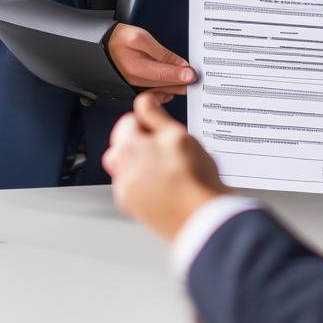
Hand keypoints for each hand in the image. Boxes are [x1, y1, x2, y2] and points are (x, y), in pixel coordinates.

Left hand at [103, 93, 228, 241]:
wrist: (201, 219)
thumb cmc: (194, 180)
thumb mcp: (179, 136)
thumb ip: (156, 117)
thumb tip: (145, 103)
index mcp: (129, 147)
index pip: (129, 118)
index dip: (148, 116)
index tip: (159, 120)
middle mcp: (121, 170)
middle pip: (122, 143)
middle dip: (139, 139)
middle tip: (164, 143)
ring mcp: (126, 190)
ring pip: (125, 165)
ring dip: (138, 160)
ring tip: (163, 163)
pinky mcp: (133, 207)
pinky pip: (132, 185)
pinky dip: (143, 180)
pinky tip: (164, 182)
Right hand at [107, 24, 195, 94]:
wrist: (102, 46)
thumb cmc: (119, 40)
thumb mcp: (141, 38)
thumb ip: (161, 52)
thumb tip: (180, 64)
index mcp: (135, 68)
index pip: (164, 76)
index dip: (181, 75)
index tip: (194, 75)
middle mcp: (135, 81)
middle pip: (166, 86)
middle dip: (182, 82)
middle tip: (196, 77)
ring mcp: (135, 86)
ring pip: (163, 91)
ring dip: (177, 86)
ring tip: (188, 79)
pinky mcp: (137, 87)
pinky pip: (157, 93)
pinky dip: (168, 89)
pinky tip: (175, 83)